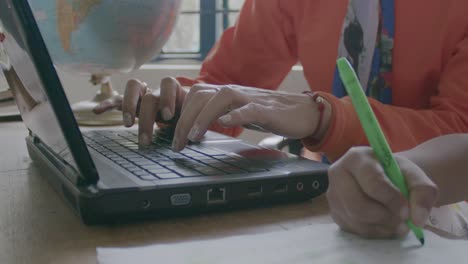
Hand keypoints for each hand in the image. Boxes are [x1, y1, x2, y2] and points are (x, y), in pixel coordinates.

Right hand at [93, 77, 188, 144]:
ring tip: (128, 125)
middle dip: (147, 117)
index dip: (167, 98)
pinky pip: (117, 99)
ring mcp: (144, 95)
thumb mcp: (194, 118)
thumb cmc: (189, 116)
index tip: (167, 116)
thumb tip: (198, 132)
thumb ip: (195, 121)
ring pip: (133, 88)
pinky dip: (108, 104)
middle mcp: (159, 90)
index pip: (168, 83)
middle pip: (149, 94)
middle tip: (146, 138)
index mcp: (175, 91)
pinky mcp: (131, 103)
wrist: (184, 114)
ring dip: (129, 106)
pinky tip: (98, 111)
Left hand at [172, 84, 329, 150]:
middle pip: (201, 96)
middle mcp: (235, 92)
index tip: (173, 137)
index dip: (180, 113)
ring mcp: (251, 99)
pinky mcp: (267, 109)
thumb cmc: (270, 115)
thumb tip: (195, 126)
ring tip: (193, 137)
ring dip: (203, 116)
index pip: (195, 96)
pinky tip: (224, 123)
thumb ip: (220, 114)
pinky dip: (235, 115)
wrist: (303, 112)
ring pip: (220, 98)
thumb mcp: (239, 113)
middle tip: (178, 144)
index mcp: (227, 94)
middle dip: (184, 120)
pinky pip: (249, 109)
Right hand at [327, 147, 438, 238]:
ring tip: (398, 222)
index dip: (391, 200)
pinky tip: (385, 224)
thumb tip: (417, 219)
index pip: (371, 182)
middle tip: (402, 220)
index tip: (407, 210)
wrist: (386, 179)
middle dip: (385, 217)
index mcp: (356, 157)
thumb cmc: (398, 174)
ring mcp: (333, 195)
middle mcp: (337, 174)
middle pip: (358, 205)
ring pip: (356, 220)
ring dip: (382, 226)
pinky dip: (374, 232)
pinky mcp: (335, 212)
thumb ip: (423, 192)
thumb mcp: (416, 176)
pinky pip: (354, 229)